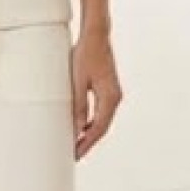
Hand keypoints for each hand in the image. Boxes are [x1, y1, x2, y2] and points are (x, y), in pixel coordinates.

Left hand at [71, 29, 121, 160]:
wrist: (96, 36)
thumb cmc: (86, 55)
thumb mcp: (78, 81)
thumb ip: (78, 106)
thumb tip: (77, 128)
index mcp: (109, 98)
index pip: (98, 128)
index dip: (86, 143)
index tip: (76, 154)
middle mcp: (115, 98)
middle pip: (102, 127)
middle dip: (88, 142)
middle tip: (74, 154)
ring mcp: (113, 94)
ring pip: (102, 121)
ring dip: (90, 133)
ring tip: (76, 144)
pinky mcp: (108, 89)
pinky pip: (101, 112)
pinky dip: (92, 122)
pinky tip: (82, 127)